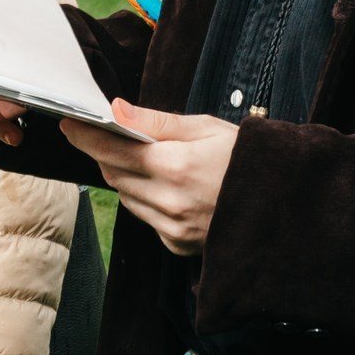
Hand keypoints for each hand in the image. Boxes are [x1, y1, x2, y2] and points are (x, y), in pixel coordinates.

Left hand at [62, 98, 235, 255]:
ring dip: (126, 178)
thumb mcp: (206, 128)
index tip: (68, 124)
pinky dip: (146, 200)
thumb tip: (116, 110)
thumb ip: (156, 122)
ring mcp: (173, 228)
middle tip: (104, 135)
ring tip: (145, 160)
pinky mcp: (178, 244)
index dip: (85, 136)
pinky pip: (146, 217)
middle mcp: (169, 202)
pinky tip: (168, 187)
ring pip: (127, 198)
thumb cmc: (249, 158)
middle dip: (106, 154)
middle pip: (114, 175)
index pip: (112, 150)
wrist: (286, 204)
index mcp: (175, 167)